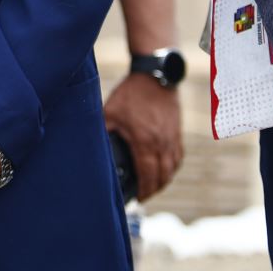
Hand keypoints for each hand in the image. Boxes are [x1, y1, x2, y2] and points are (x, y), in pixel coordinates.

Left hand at [103, 73, 183, 199]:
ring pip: (173, 168)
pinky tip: (164, 168)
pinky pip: (179, 155)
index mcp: (145, 141)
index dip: (143, 190)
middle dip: (154, 189)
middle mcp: (162, 142)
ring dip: (164, 180)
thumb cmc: (131, 93)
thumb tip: (93, 147)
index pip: (148, 175)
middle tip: (144, 195)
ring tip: (153, 185)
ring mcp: (172, 137)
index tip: (137, 198)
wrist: (154, 75)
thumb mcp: (110, 112)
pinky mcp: (177, 131)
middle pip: (163, 176)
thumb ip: (104, 132)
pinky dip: (172, 166)